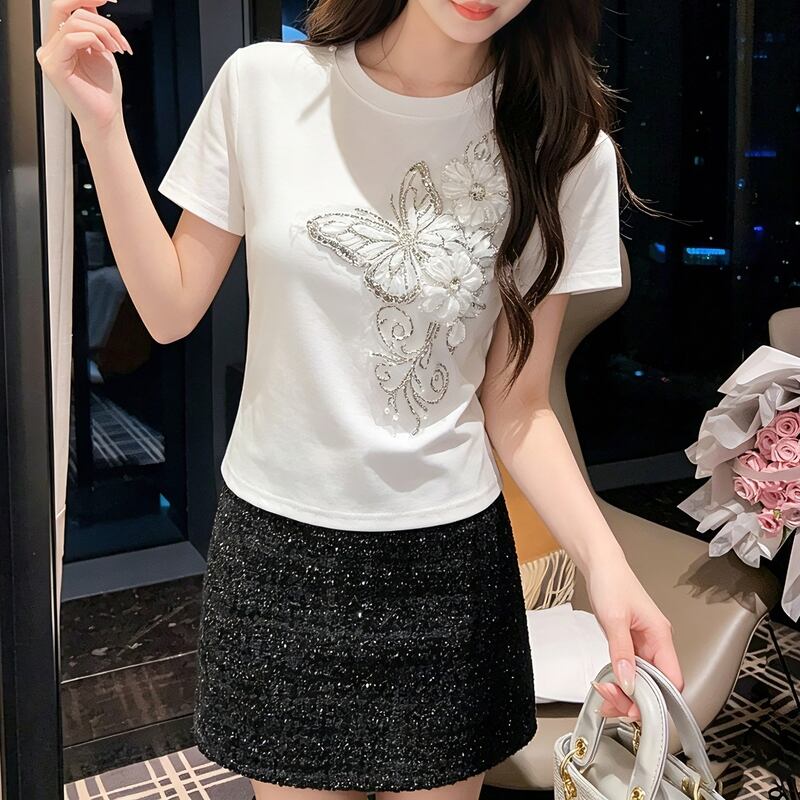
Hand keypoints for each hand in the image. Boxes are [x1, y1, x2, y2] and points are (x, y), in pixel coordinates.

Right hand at [35, 0, 131, 134]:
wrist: (107, 117)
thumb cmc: (105, 91)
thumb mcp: (102, 50)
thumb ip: (94, 27)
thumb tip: (92, 2)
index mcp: (60, 41)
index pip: (65, 7)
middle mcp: (51, 46)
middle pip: (67, 9)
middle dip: (99, 18)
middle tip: (118, 36)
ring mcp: (49, 56)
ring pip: (74, 22)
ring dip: (103, 32)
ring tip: (117, 49)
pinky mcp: (54, 66)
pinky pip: (71, 38)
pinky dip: (94, 40)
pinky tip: (105, 53)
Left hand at [585, 555, 683, 720]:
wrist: (600, 565)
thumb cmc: (612, 582)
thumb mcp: (614, 618)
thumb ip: (621, 651)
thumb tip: (628, 681)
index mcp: (661, 636)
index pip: (672, 680)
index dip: (657, 699)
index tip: (635, 708)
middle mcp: (655, 643)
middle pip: (656, 685)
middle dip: (635, 699)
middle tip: (612, 702)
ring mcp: (642, 644)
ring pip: (642, 680)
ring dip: (625, 692)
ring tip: (605, 695)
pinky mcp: (629, 643)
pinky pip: (630, 670)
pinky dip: (620, 681)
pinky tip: (608, 685)